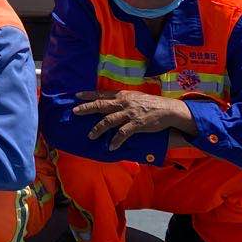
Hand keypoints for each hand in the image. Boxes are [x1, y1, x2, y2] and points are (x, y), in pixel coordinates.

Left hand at [73, 90, 196, 150]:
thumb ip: (121, 99)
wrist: (167, 109)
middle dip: (87, 108)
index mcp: (121, 95)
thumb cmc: (149, 103)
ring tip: (90, 135)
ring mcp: (129, 114)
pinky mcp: (136, 125)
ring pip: (109, 121)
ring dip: (98, 129)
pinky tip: (111, 146)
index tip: (76, 96)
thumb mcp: (133, 97)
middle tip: (75, 112)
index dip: (88, 95)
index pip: (101, 94)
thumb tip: (108, 102)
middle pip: (101, 105)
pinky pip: (123, 133)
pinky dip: (116, 141)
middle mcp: (123, 103)